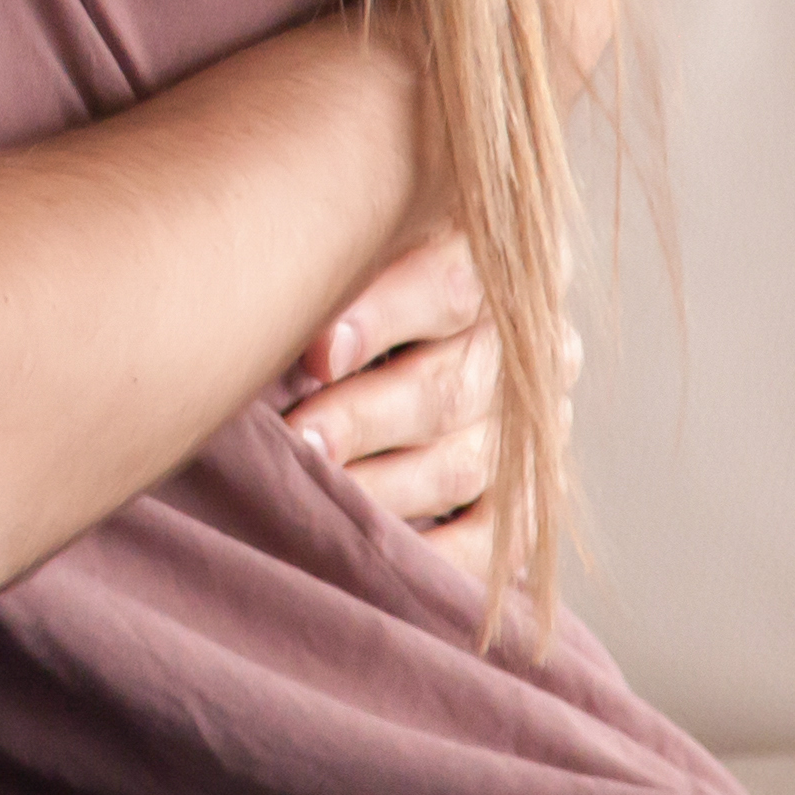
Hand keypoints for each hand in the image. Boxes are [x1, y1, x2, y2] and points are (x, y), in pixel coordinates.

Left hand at [283, 228, 565, 545]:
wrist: (399, 330)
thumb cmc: (334, 270)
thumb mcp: (347, 239)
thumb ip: (326, 255)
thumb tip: (264, 302)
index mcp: (490, 255)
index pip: (450, 282)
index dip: (382, 316)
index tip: (316, 353)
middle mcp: (523, 340)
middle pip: (452, 385)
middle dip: (365, 418)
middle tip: (299, 440)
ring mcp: (529, 424)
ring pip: (460, 464)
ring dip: (382, 487)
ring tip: (315, 495)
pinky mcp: (525, 495)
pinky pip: (493, 540)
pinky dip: (435, 556)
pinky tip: (372, 554)